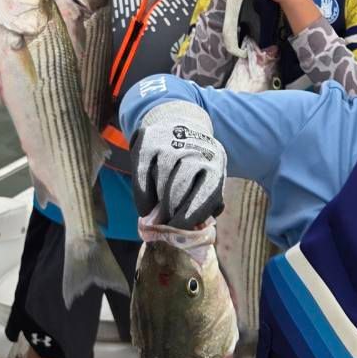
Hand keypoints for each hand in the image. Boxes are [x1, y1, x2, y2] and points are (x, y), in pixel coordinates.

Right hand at [131, 99, 225, 227]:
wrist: (178, 123)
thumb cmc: (195, 166)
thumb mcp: (207, 182)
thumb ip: (202, 210)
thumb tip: (184, 234)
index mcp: (215, 164)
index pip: (204, 197)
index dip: (189, 219)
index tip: (177, 231)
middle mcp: (194, 150)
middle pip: (178, 192)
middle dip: (169, 215)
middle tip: (164, 227)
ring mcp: (170, 143)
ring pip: (158, 186)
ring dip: (156, 206)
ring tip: (157, 214)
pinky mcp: (147, 141)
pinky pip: (141, 178)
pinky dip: (142, 198)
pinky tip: (145, 207)